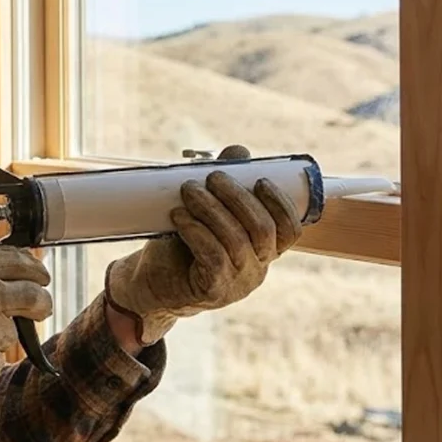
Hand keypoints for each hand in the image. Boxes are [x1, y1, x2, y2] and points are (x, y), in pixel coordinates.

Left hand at [105, 144, 302, 345]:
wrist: (151, 282)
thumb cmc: (181, 244)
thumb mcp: (204, 212)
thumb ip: (224, 185)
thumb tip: (238, 151)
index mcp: (263, 250)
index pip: (289, 230)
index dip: (280, 204)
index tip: (260, 180)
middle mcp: (257, 268)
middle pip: (262, 229)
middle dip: (237, 197)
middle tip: (212, 176)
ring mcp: (238, 283)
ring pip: (236, 240)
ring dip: (211, 209)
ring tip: (189, 191)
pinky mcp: (214, 291)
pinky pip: (213, 256)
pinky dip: (196, 231)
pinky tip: (180, 217)